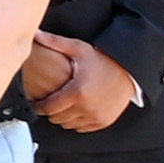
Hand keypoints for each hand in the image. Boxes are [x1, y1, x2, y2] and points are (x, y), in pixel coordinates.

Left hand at [19, 33, 140, 136]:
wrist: (129, 70)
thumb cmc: (103, 59)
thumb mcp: (78, 48)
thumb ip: (54, 42)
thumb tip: (35, 34)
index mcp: (78, 92)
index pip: (49, 108)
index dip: (38, 106)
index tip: (35, 102)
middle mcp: (87, 107)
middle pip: (57, 118)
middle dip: (50, 111)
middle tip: (48, 101)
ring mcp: (97, 116)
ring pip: (68, 125)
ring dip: (62, 117)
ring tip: (61, 105)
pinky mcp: (104, 121)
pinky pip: (82, 128)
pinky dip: (76, 122)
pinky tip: (75, 110)